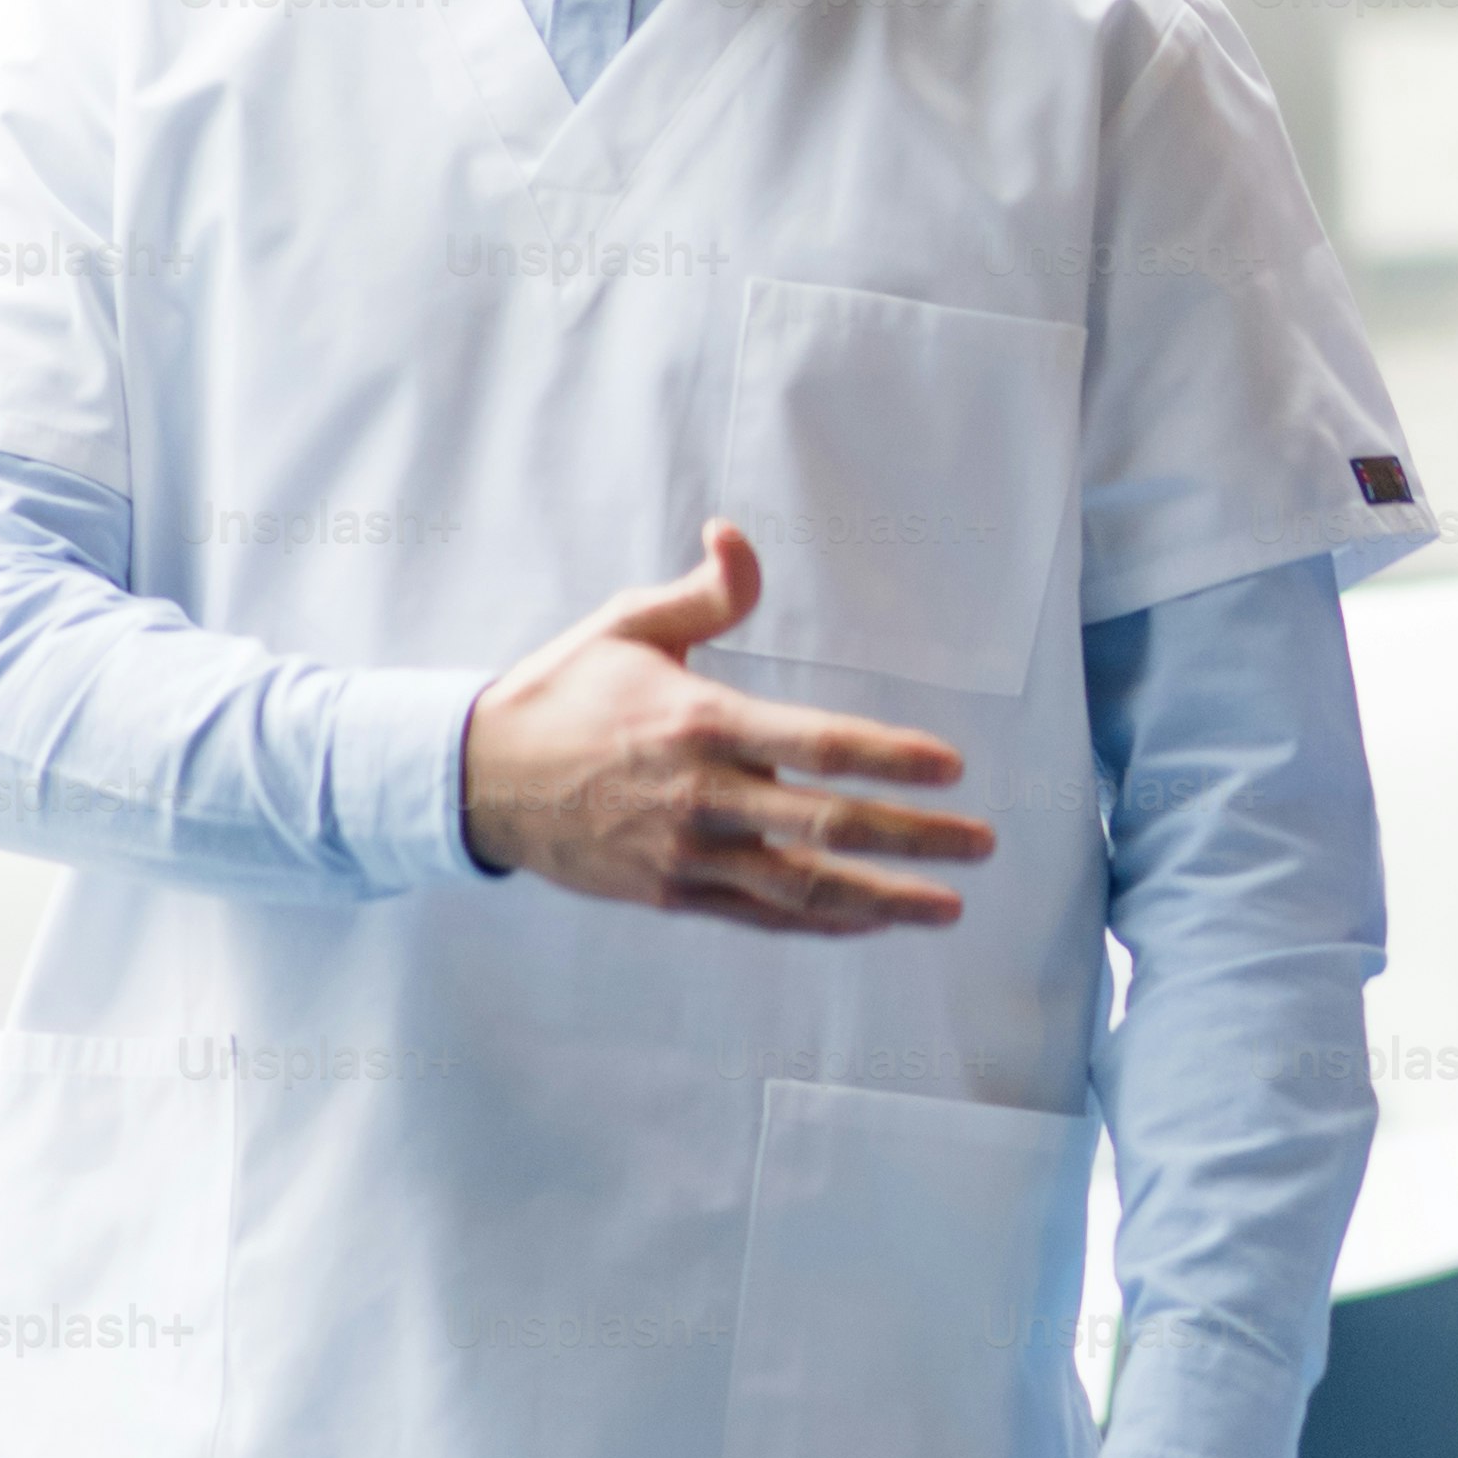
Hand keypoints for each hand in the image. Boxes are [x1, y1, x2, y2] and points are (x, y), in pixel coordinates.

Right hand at [461, 519, 999, 927]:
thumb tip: (737, 535)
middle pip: (829, 825)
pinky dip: (822, 922)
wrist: (475, 779)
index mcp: (699, 722)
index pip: (818, 744)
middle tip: (983, 845)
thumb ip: (705, 592)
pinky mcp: (668, 893)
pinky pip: (760, 917)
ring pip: (802, 887)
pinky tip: (872, 920)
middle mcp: (699, 796)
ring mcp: (683, 854)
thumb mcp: (628, 624)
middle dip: (916, 838)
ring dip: (884, 900)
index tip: (952, 768)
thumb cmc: (563, 691)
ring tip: (949, 905)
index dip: (893, 758)